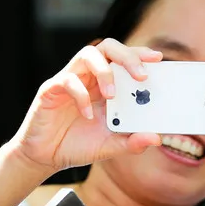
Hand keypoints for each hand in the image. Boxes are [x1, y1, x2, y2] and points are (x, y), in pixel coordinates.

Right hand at [11, 39, 162, 172]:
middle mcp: (89, 77)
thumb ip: (131, 142)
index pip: (123, 58)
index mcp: (105, 84)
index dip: (139, 54)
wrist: (45, 158)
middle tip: (141, 77)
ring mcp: (69, 80)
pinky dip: (80, 95)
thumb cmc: (78, 145)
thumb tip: (156, 138)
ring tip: (112, 95)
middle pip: (107, 47)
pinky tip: (87, 115)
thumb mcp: (110, 146)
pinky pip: (67, 80)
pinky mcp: (50, 90)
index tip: (158, 58)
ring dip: (104, 72)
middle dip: (127, 57)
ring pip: (87, 55)